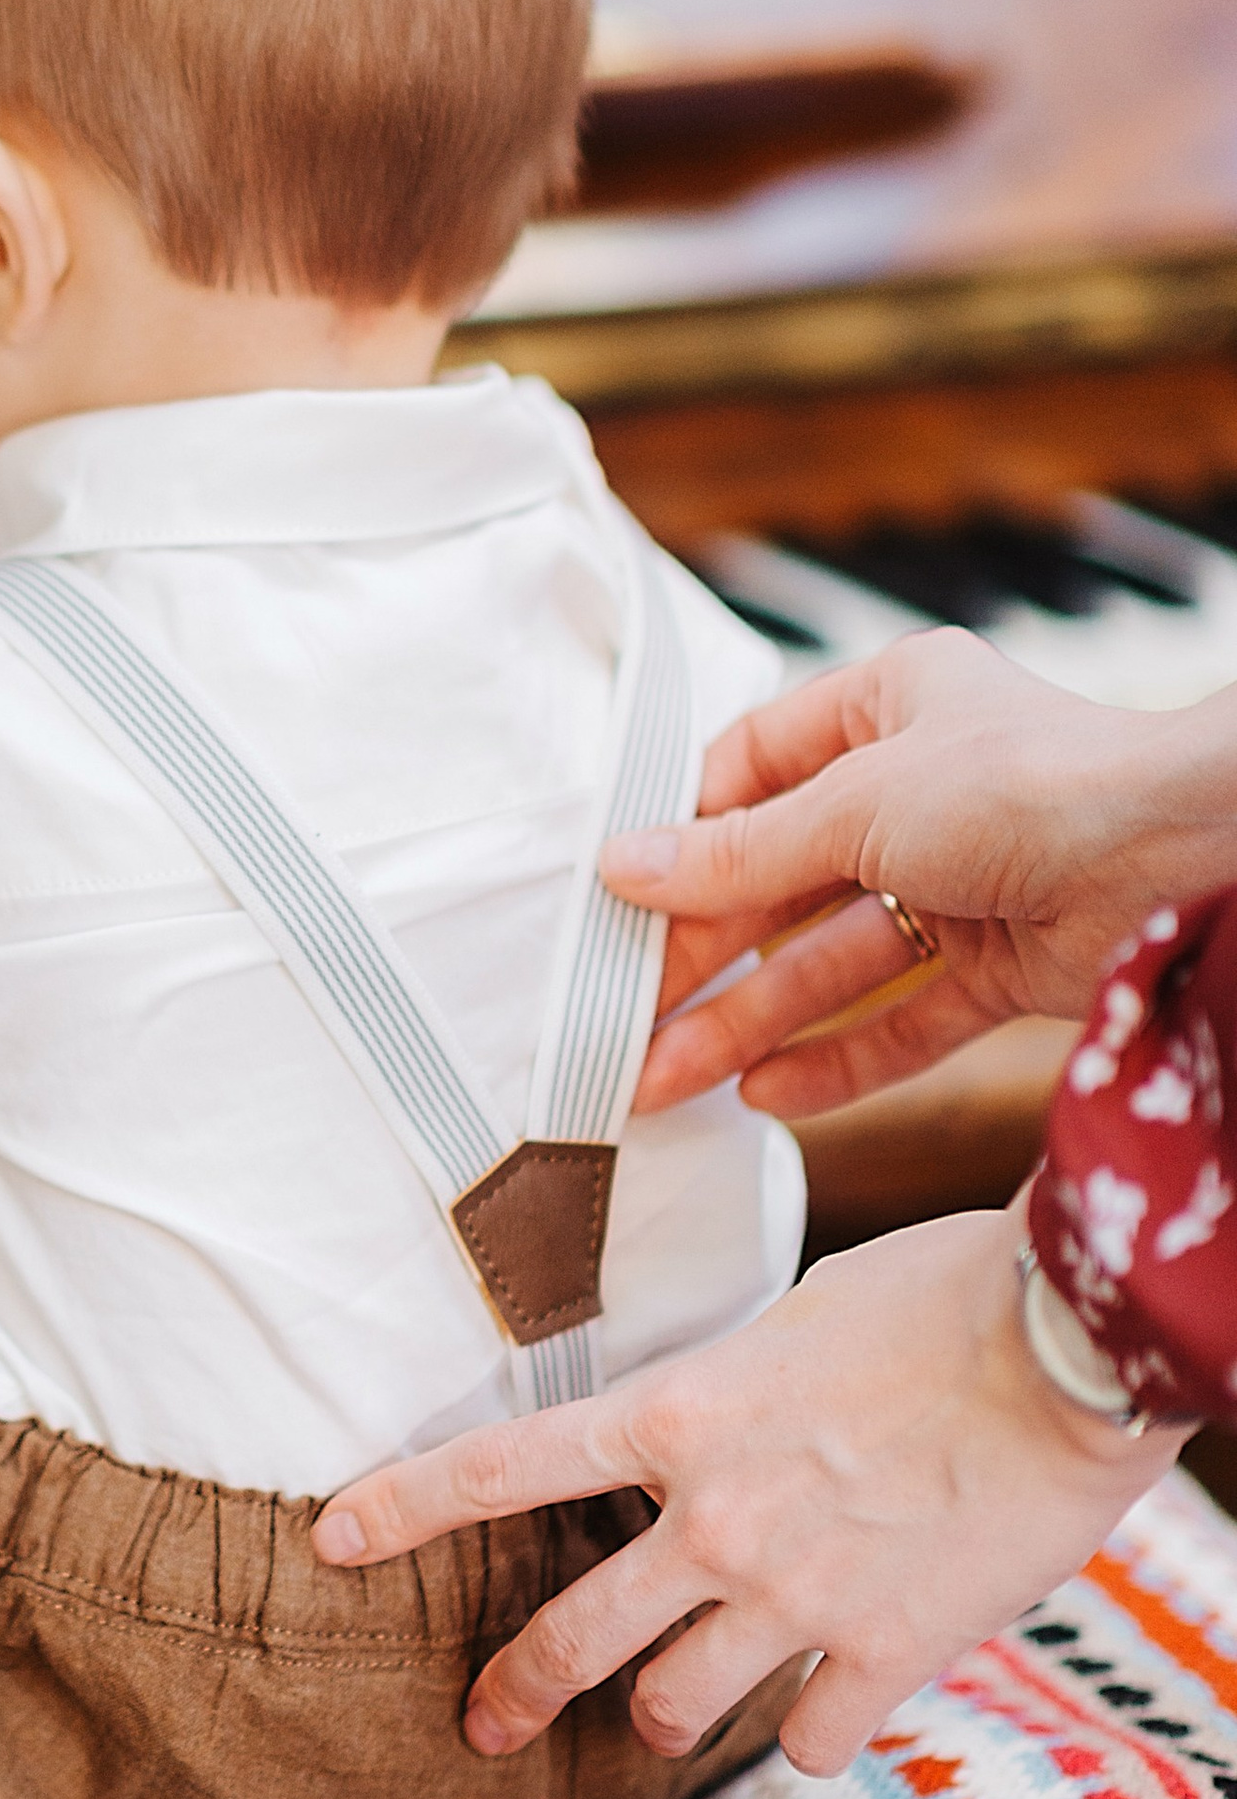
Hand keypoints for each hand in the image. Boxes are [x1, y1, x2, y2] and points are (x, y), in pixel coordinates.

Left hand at [309, 1205, 1183, 1775]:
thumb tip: (718, 1422)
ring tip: (666, 1717)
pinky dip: (804, 1736)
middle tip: (484, 1726)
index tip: (332, 1538)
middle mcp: (712, 1519)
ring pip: (674, 1704)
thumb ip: (736, 1388)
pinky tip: (819, 1716)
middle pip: (571, 1634)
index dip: (402, 1508)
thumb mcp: (802, 1318)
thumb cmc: (946, 1295)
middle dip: (514, 1691)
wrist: (1067, 1348)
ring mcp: (793, 1598)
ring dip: (661, 1716)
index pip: (499, 1468)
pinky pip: (805, 1741)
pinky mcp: (882, 1655)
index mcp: (677, 1417)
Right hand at [608, 635, 1236, 1119]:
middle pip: (784, 881)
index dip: (686, 836)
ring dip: (749, 1018)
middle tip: (624, 1016)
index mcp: (889, 708)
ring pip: (832, 960)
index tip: (617, 899)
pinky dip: (837, 1055)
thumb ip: (739, 854)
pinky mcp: (1002, 966)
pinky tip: (766, 1090)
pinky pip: (902, 1017)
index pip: (755, 770)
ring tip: (666, 1077)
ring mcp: (962, 883)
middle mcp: (922, 792)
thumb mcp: (856, 804)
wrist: (1186, 857)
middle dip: (703, 953)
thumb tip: (626, 867)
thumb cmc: (1034, 781)